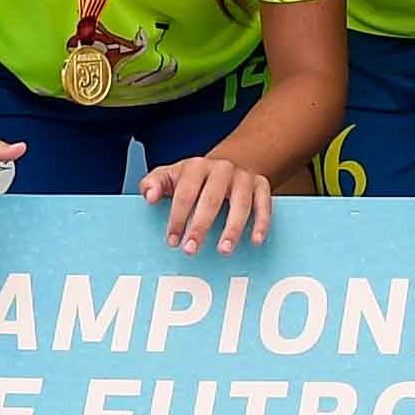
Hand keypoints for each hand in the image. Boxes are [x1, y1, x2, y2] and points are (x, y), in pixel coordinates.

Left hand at [144, 150, 273, 255]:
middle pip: (211, 199)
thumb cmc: (193, 178)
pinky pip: (264, 205)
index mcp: (196, 166)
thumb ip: (152, 184)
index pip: (185, 193)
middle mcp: (221, 168)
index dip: (178, 218)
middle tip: (191, 250)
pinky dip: (261, 223)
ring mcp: (243, 177)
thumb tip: (149, 197)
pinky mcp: (261, 185)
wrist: (227, 164)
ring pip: (240, 204)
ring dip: (232, 229)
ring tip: (223, 250)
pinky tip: (255, 241)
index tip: (173, 240)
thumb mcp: (169, 176)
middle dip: (200, 227)